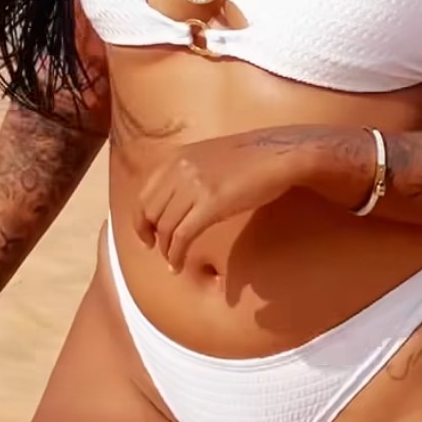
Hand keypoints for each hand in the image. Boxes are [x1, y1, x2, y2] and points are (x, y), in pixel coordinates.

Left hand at [137, 129, 321, 271]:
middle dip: (151, 236)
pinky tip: (179, 266)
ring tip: (172, 262)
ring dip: (166, 249)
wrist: (281, 155)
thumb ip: (189, 173)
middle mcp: (179, 168)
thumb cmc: (253, 159)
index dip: (141, 220)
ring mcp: (193, 185)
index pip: (145, 194)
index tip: (147, 235)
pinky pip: (182, 235)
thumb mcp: (210, 157)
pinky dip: (176, 254)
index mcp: (176, 157)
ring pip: (165, 226)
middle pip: (150, 212)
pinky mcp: (211, 203)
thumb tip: (178, 199)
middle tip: (159, 251)